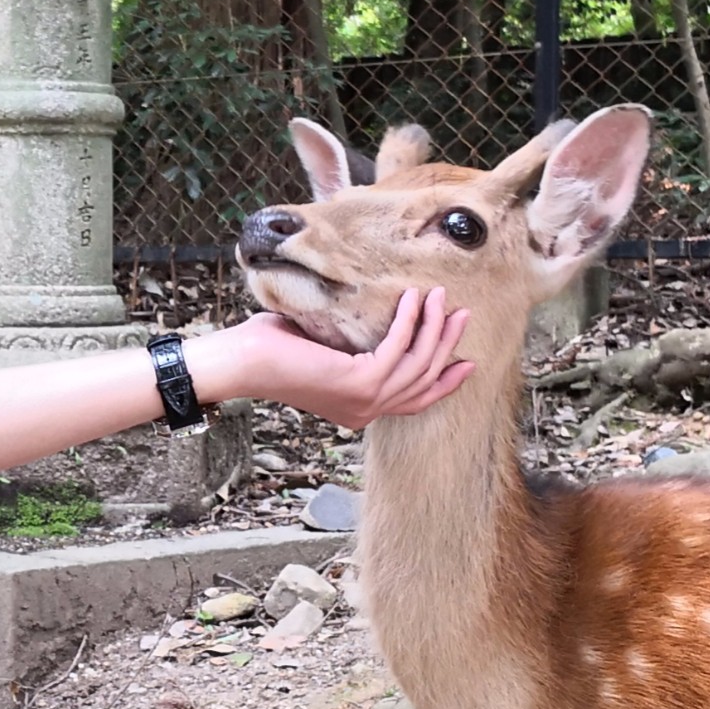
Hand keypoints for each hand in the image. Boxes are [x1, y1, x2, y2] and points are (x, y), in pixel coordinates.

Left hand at [188, 287, 471, 428]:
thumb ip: (354, 345)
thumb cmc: (273, 351)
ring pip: (418, 364)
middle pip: (424, 380)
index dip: (445, 382)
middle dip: (448, 345)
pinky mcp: (359, 382)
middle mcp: (367, 410)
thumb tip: (376, 314)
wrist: (243, 363)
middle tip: (462, 315)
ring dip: (434, 328)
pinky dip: (409, 321)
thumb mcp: (325, 350)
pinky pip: (397, 348)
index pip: (416, 400)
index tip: (467, 362)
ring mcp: (365, 400)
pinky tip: (412, 299)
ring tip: (442, 297)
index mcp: (360, 409)